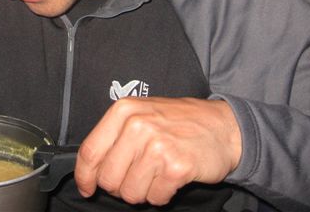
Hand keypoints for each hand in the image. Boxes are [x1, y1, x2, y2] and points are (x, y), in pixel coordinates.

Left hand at [74, 97, 241, 205]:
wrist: (224, 127)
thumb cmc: (180, 122)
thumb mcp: (141, 114)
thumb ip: (114, 136)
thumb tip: (90, 169)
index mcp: (123, 111)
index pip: (90, 151)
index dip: (85, 176)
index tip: (86, 187)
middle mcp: (137, 125)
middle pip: (108, 178)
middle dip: (120, 186)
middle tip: (138, 176)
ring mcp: (157, 145)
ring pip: (130, 192)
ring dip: (143, 190)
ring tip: (157, 173)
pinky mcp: (176, 166)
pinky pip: (155, 198)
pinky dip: (162, 194)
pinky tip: (171, 177)